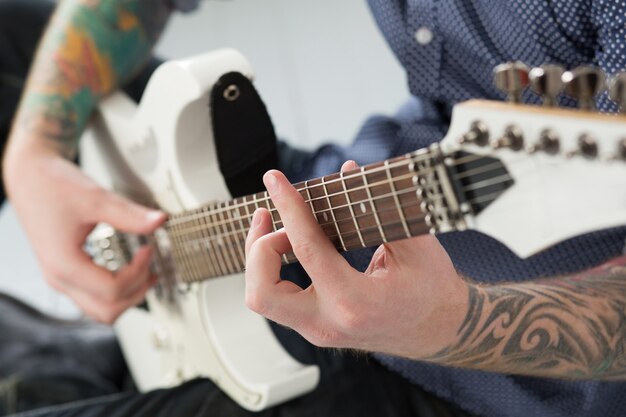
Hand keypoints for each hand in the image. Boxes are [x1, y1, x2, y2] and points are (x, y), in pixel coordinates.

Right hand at [4, 147, 165, 322]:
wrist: (29, 176)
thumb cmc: (52, 185)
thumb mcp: (96, 198)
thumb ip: (129, 214)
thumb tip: (159, 221)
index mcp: (64, 264)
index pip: (112, 290)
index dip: (138, 272)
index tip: (149, 249)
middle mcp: (59, 277)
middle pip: (106, 311)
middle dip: (135, 293)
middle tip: (152, 269)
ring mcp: (60, 277)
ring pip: (99, 310)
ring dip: (126, 297)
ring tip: (146, 273)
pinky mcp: (64, 272)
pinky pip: (93, 297)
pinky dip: (115, 291)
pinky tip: (129, 272)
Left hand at [245, 161, 468, 358]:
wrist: (440, 331)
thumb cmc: (433, 291)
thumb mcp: (416, 245)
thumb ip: (378, 206)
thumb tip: (346, 170)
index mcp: (355, 302)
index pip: (306, 249)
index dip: (288, 208)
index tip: (276, 181)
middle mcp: (329, 323)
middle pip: (262, 292)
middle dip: (258, 247)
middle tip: (271, 216)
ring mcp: (319, 329)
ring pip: (262, 298)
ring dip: (260, 258)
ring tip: (274, 227)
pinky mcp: (315, 326)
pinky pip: (277, 299)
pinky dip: (273, 268)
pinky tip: (287, 244)